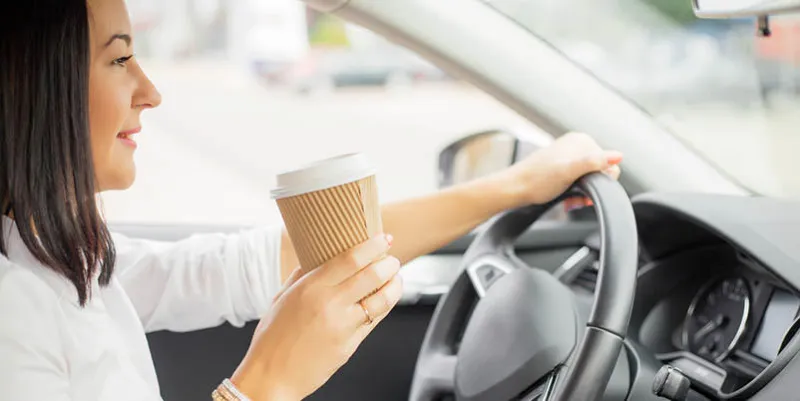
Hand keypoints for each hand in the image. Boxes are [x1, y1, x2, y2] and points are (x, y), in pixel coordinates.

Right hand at [231, 235, 402, 400]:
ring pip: (382, 299)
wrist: (271, 377)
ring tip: (396, 278)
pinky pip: (375, 320)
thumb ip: (301, 275)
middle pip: (373, 275)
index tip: (384, 239)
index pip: (351, 258)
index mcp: (311, 287)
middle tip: (392, 259)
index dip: (373, 246)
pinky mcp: (351, 345)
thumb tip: (316, 257)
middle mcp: (330, 303)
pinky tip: (386, 299)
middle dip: (389, 264)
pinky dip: (385, 306)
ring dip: (395, 285)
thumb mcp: (281, 298)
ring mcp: (343, 325)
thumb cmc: (272, 338)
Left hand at [499, 132, 622, 207]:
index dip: (602, 182)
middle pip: (599, 171)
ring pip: (589, 178)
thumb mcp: (569, 172)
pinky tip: (568, 199)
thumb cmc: (537, 181)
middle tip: (578, 200)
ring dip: (584, 193)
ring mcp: (568, 155)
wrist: (514, 189)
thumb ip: (593, 163)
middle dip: (592, 189)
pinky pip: (578, 180)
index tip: (587, 193)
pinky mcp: (561, 166)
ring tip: (571, 201)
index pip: (609, 163)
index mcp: (581, 140)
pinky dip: (576, 192)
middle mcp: (576, 144)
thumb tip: (618, 156)